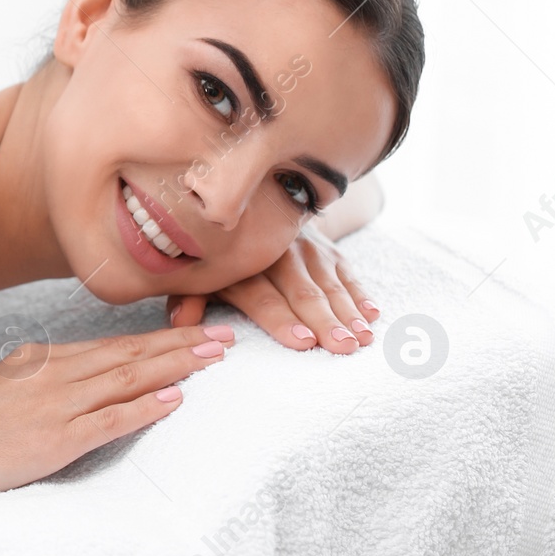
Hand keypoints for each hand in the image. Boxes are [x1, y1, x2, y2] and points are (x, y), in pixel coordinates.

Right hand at [0, 324, 232, 498]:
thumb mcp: (5, 387)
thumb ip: (46, 378)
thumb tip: (89, 376)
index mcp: (40, 358)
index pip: (112, 346)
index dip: (158, 338)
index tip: (196, 332)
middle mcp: (51, 373)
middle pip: (127, 355)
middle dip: (180, 344)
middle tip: (225, 335)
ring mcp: (53, 405)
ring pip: (125, 379)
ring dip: (174, 367)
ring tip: (212, 359)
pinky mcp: (52, 440)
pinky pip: (108, 421)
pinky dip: (144, 408)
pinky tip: (174, 400)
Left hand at [166, 225, 379, 353]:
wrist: (256, 209)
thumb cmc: (223, 258)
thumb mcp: (202, 275)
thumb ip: (191, 298)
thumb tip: (181, 324)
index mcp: (242, 264)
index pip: (262, 295)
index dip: (281, 318)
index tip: (302, 341)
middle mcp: (277, 253)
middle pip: (301, 291)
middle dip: (323, 319)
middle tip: (341, 345)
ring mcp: (307, 248)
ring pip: (329, 282)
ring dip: (348, 311)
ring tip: (362, 337)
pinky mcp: (330, 249)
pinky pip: (348, 273)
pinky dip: (361, 293)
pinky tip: (373, 315)